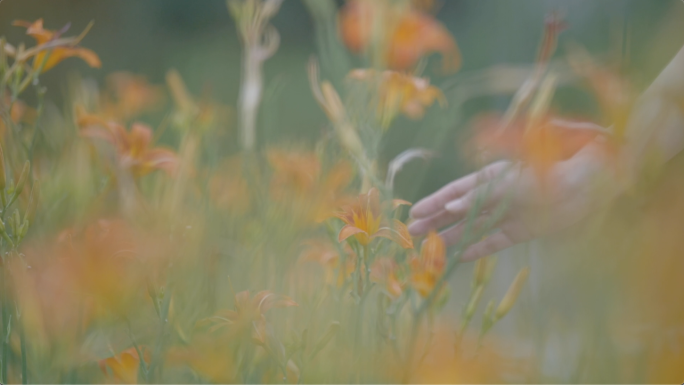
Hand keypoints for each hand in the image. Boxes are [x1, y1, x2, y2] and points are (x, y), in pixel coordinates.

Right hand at [408, 141, 624, 260]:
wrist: (593, 177)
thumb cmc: (554, 165)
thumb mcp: (515, 179)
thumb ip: (484, 194)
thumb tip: (453, 205)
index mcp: (492, 176)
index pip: (456, 190)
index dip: (434, 202)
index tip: (413, 213)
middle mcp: (497, 194)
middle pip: (459, 210)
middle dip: (435, 221)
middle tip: (411, 234)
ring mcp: (509, 213)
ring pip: (472, 227)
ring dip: (451, 237)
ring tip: (429, 249)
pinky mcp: (523, 229)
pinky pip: (495, 241)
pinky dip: (478, 249)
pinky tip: (461, 257)